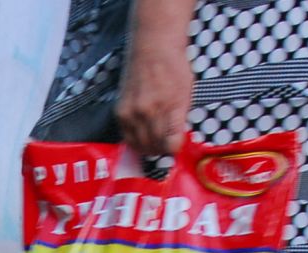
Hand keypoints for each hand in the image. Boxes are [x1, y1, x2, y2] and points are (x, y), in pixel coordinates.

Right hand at [116, 41, 193, 157]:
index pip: (171, 145)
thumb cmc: (173, 67)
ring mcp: (132, 113)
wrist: (153, 48)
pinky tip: (142, 134)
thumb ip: (181, 120)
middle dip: (162, 150)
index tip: (176, 145)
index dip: (175, 148)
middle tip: (166, 144)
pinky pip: (127, 137)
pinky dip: (135, 140)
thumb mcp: (187, 93)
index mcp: (169, 107)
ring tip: (155, 142)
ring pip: (139, 146)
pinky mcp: (120, 112)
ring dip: (148, 148)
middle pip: (154, 148)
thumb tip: (176, 142)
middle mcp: (148, 112)